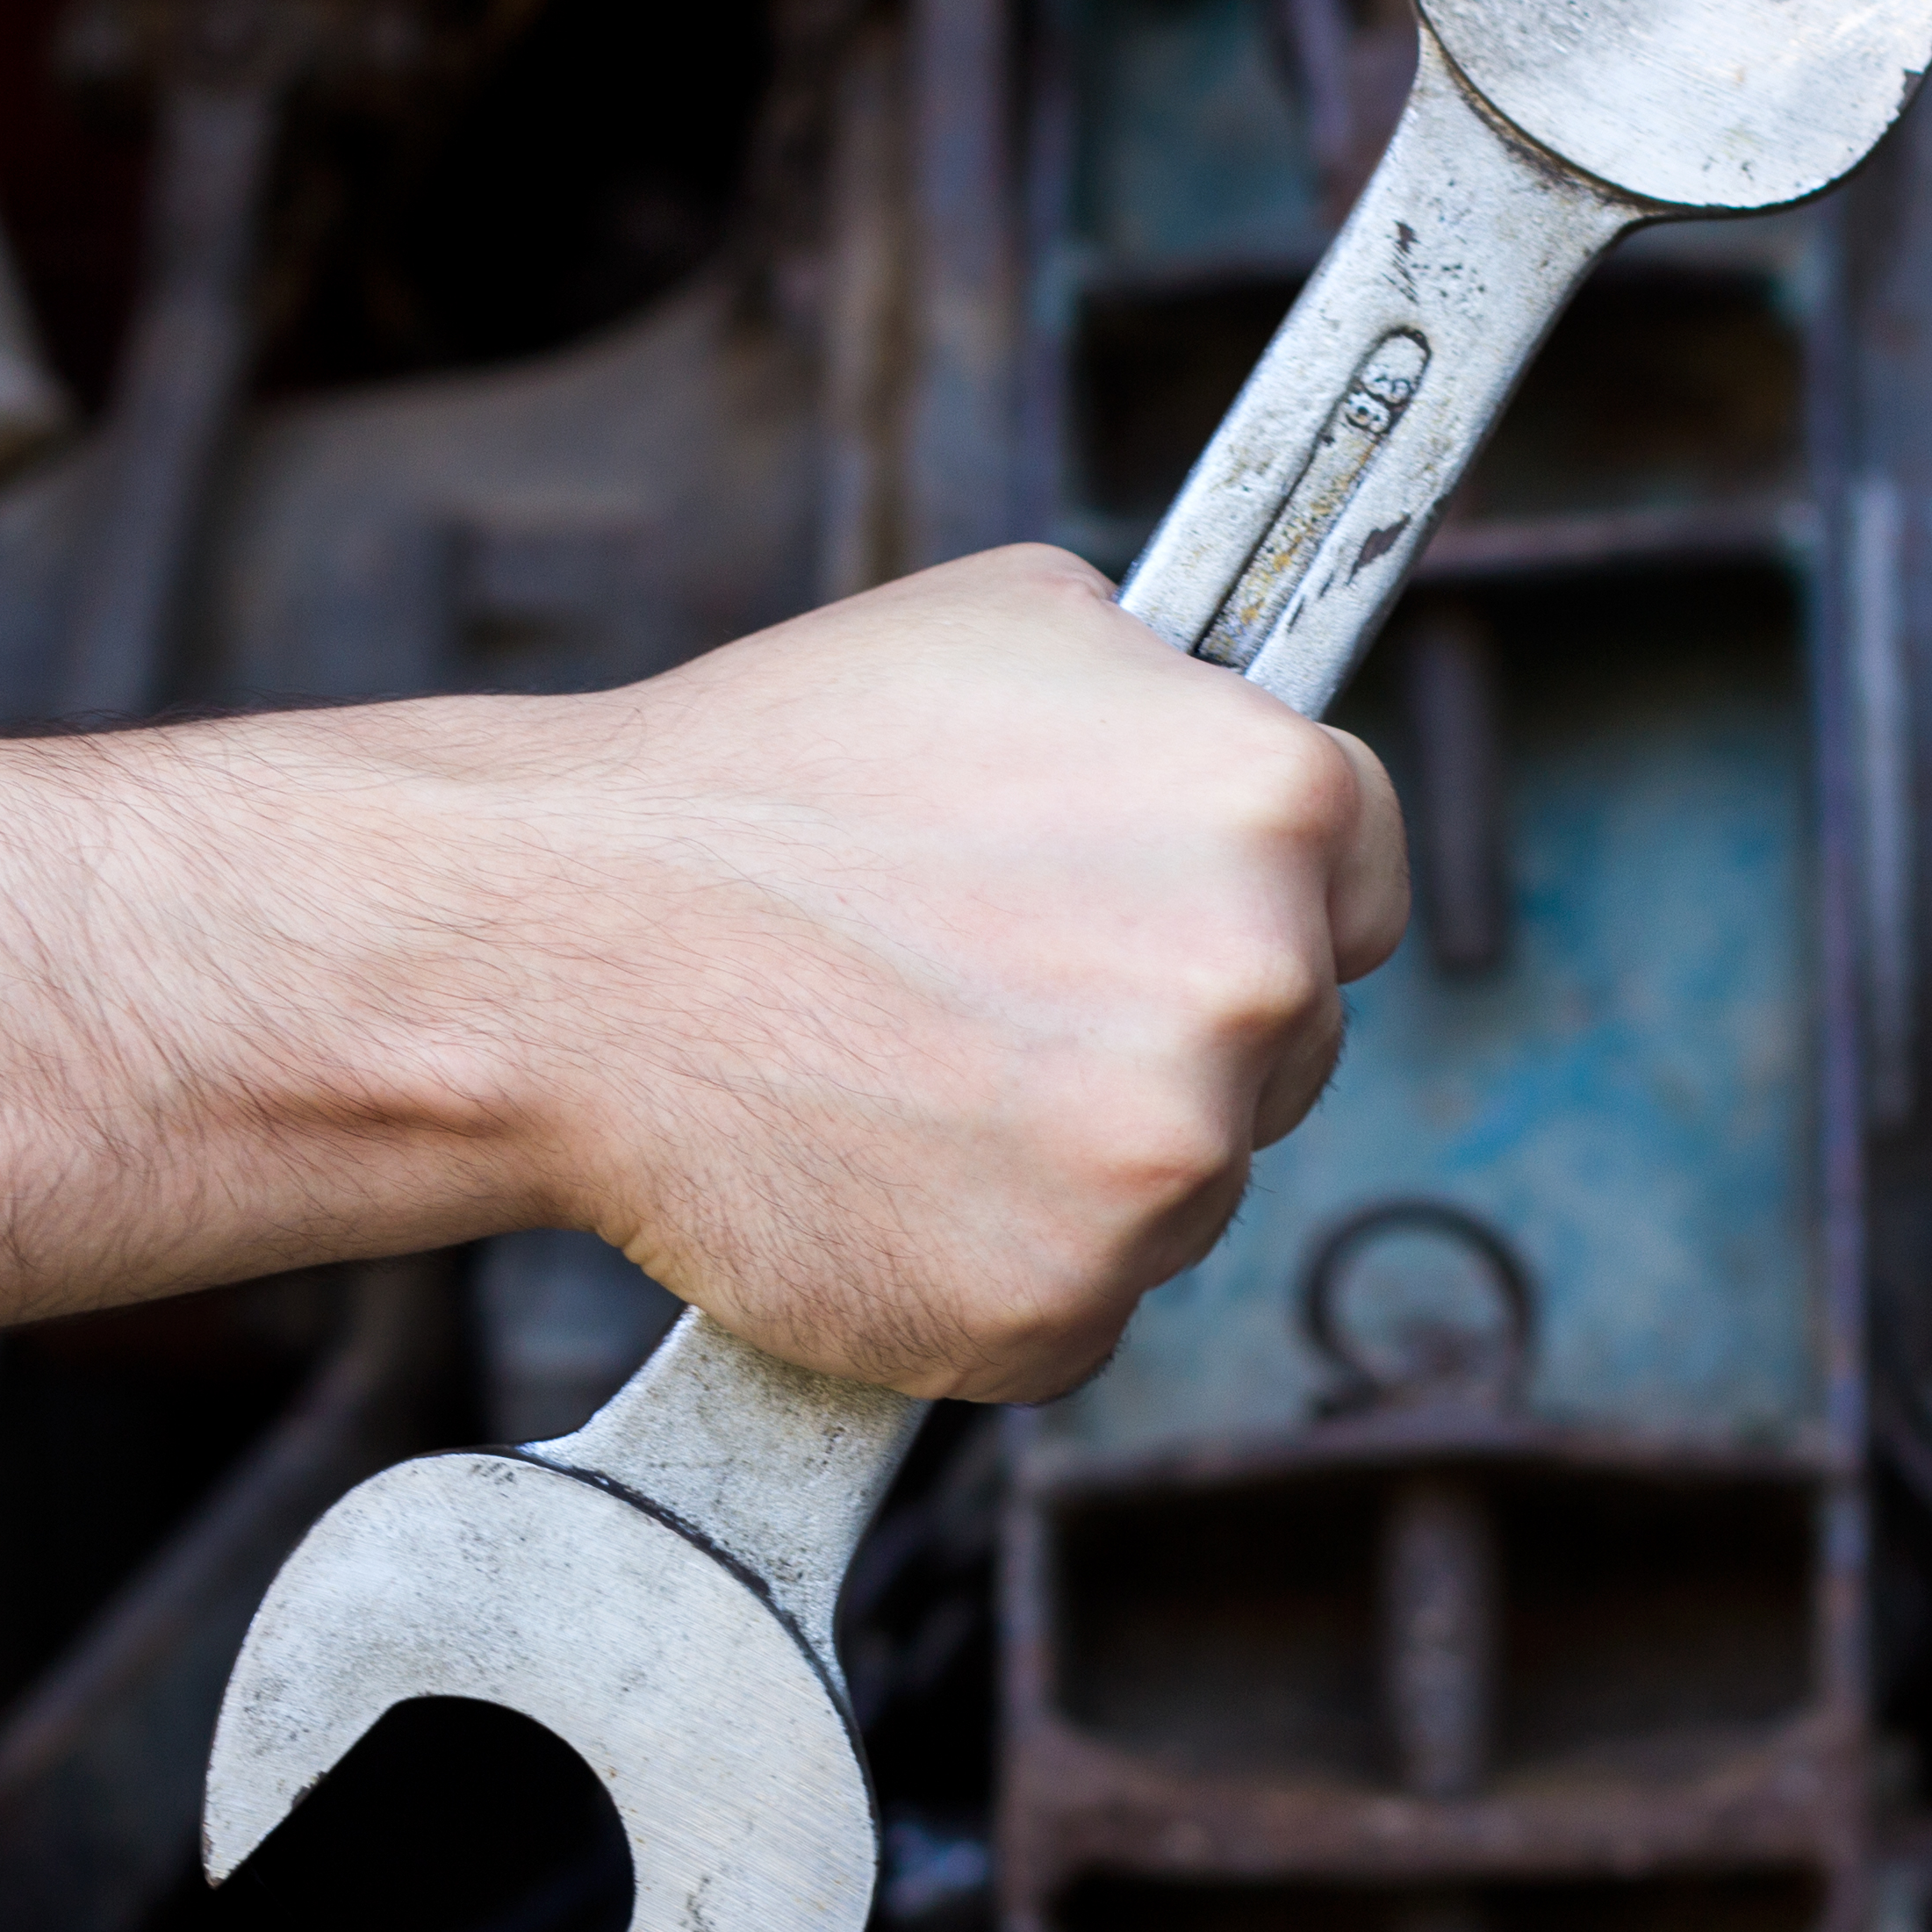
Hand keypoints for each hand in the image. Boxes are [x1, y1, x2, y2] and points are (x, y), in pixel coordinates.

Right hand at [472, 545, 1408, 1402]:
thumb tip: (1236, 706)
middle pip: (1281, 1042)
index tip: (1163, 917)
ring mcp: (1161, 1169)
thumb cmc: (763, 770)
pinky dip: (990, 1263)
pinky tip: (883, 1169)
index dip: (1262, 895)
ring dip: (1081, 1153)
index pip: (1364, 880)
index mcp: (1272, 802)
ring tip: (908, 1070)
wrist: (567, 946)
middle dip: (1162, 1025)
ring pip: (1183, 1184)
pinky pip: (1076, 1303)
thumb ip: (1169, 685)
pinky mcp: (1058, 1312)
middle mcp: (1250, 990)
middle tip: (985, 990)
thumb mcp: (1010, 620)